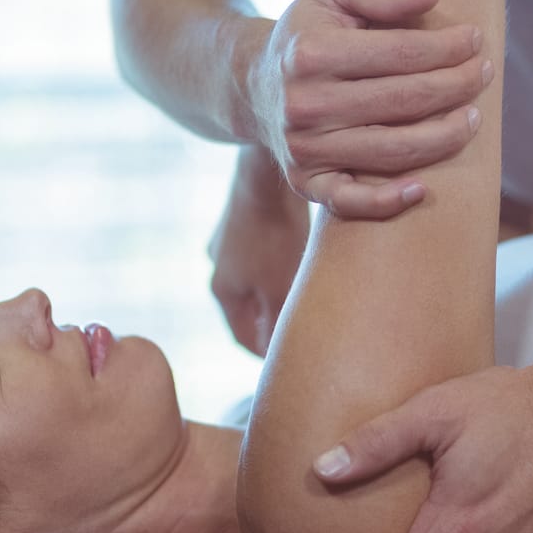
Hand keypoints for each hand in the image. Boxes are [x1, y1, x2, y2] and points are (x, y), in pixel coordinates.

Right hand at [208, 147, 309, 355]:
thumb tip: (281, 352)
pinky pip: (265, 250)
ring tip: (311, 292)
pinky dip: (283, 260)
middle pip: (251, 308)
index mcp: (223, 290)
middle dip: (276, 320)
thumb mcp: (280, 288)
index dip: (269, 353)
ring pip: (259, 277)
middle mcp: (221, 265)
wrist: (266, 174)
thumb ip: (279, 324)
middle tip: (307, 330)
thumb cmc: (276, 234)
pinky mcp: (247, 217)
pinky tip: (308, 256)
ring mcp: (231, 239)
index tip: (294, 359)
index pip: (245, 337)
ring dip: (281, 288)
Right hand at [248, 0, 492, 218]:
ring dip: (444, 137)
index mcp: (311, 53)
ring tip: (473, 118)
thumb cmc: (310, 31)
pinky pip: (349, 201)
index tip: (475, 40)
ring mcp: (303, 148)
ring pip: (391, 151)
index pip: (401, 53)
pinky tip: (421, 189)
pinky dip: (386, 202)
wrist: (255, 83)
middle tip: (483, 74)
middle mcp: (303, 104)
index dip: (447, 48)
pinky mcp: (304, 182)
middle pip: (403, 101)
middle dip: (455, 86)